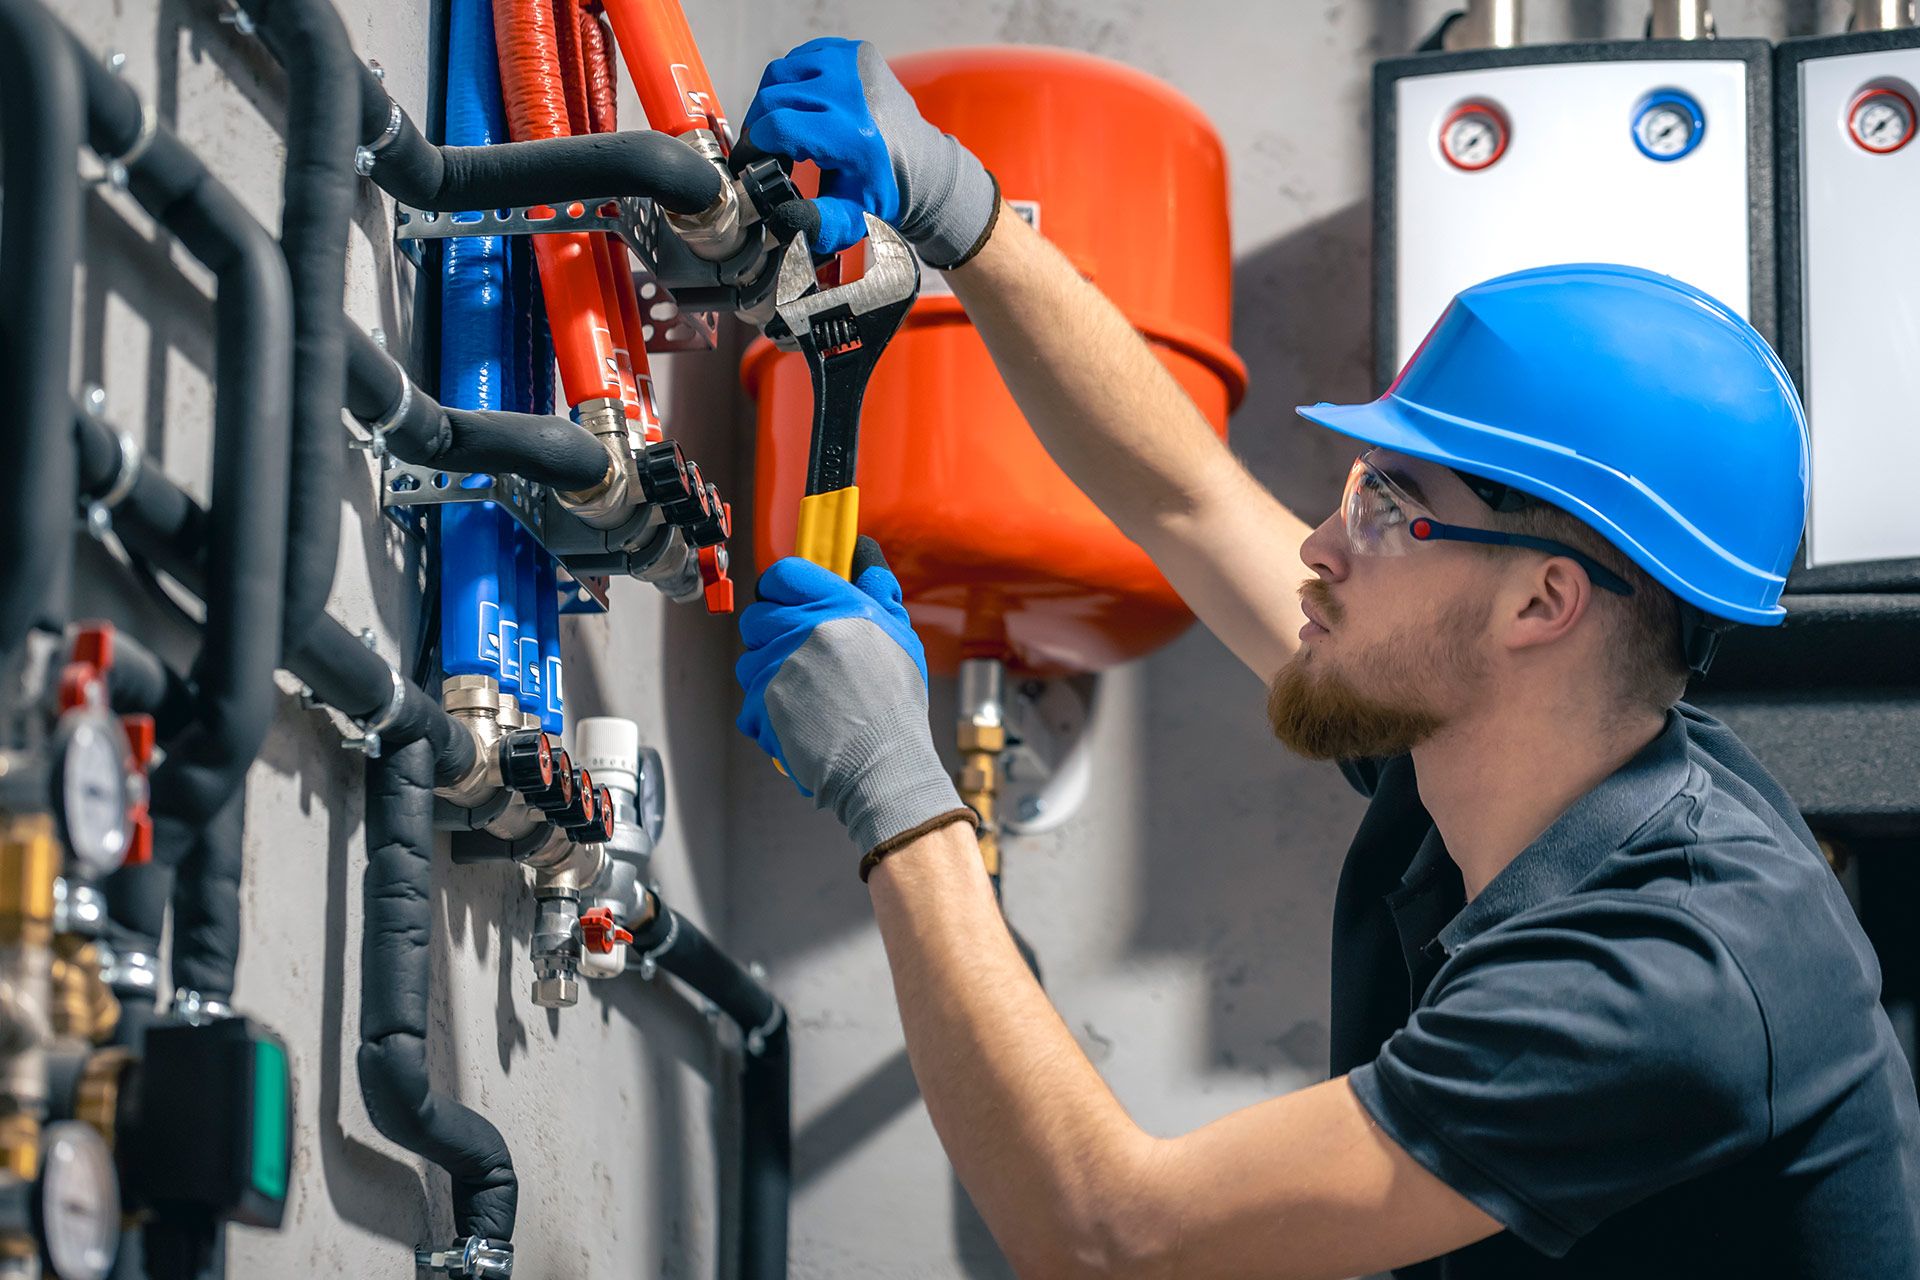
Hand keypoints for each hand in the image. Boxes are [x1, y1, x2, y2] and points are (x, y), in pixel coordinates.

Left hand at [736, 539, 968, 858]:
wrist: (884, 762)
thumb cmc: (896, 703)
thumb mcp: (898, 635)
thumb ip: (878, 592)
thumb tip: (866, 557)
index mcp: (835, 606)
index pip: (783, 574)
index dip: (781, 587)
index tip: (788, 601)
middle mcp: (801, 630)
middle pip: (756, 616)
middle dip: (771, 633)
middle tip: (799, 655)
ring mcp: (776, 668)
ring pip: (747, 661)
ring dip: (767, 675)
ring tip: (803, 695)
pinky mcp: (760, 705)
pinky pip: (748, 702)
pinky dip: (767, 714)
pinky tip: (797, 721)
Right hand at [742, 37, 997, 263]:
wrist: (920, 163)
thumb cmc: (882, 190)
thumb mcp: (852, 217)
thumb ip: (819, 224)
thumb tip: (784, 218)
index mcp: (851, 133)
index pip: (778, 126)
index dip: (754, 145)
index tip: (751, 162)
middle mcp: (851, 90)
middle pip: (773, 98)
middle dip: (759, 126)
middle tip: (766, 150)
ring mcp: (851, 63)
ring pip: (780, 73)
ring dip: (771, 101)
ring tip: (782, 129)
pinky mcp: (852, 50)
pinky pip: (799, 58)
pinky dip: (791, 81)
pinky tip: (800, 106)